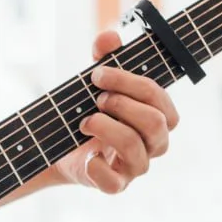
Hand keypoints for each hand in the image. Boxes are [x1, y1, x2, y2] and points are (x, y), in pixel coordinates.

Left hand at [52, 30, 179, 193]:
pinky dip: (98, 166)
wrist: (60, 146)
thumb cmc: (90, 109)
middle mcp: (153, 143)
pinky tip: (87, 154)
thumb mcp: (96, 82)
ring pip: (135, 148)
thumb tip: (109, 37)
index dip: (131, 83)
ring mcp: (136, 166)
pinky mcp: (115, 184)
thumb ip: (105, 58)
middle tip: (96, 98)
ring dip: (106, 127)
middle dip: (122, 104)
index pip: (160, 99)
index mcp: (157, 116)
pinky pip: (115, 182)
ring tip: (85, 121)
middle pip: (155, 123)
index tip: (97, 73)